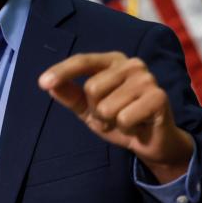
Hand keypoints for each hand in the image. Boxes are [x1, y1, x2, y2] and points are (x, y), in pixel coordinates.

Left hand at [38, 52, 193, 182]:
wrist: (151, 141)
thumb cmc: (119, 119)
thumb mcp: (88, 109)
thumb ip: (69, 95)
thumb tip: (47, 84)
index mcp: (113, 61)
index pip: (83, 61)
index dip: (62, 71)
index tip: (42, 83)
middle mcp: (131, 64)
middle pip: (92, 88)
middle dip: (96, 111)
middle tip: (112, 117)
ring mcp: (147, 79)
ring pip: (107, 106)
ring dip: (111, 122)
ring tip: (125, 121)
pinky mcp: (158, 97)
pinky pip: (124, 118)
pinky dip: (126, 128)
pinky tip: (138, 125)